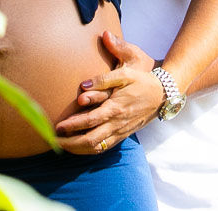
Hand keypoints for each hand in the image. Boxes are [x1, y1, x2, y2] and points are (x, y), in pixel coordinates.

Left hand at [54, 31, 160, 154]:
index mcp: (116, 107)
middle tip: (54, 141)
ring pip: (98, 147)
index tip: (58, 126)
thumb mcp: (127, 68)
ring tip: (63, 146)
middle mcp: (118, 122)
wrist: (163, 93)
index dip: (73, 125)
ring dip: (79, 149)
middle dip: (71, 144)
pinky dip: (91, 150)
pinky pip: (105, 147)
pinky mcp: (124, 134)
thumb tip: (88, 72)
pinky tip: (79, 147)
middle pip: (92, 140)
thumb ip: (106, 71)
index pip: (91, 120)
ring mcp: (121, 130)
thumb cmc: (142, 78)